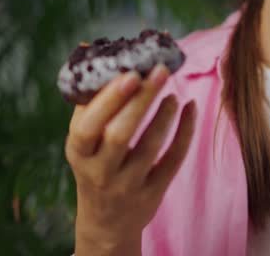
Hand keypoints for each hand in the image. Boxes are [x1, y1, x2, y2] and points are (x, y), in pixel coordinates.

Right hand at [65, 64, 195, 253]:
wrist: (106, 221)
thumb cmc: (96, 164)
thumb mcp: (83, 140)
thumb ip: (89, 101)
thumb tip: (90, 47)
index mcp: (79, 152)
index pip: (88, 126)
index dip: (109, 99)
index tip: (130, 73)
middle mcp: (101, 171)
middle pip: (120, 135)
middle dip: (141, 101)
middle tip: (159, 71)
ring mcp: (128, 184)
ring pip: (150, 147)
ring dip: (164, 115)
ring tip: (172, 92)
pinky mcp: (153, 193)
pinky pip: (173, 160)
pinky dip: (185, 131)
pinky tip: (190, 107)